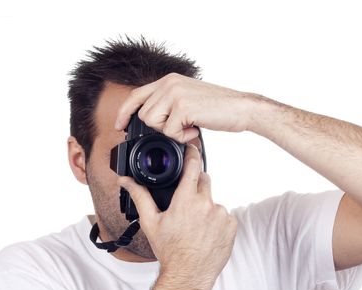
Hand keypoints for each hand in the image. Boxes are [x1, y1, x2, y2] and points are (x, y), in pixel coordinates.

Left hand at [114, 73, 256, 143]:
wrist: (242, 108)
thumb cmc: (220, 108)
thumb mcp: (190, 98)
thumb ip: (170, 103)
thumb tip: (152, 121)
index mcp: (170, 80)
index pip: (136, 95)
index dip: (124, 112)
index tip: (119, 126)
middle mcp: (169, 83)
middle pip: (144, 115)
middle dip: (160, 128)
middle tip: (183, 127)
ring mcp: (175, 94)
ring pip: (153, 123)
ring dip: (171, 132)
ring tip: (190, 127)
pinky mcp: (182, 107)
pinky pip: (169, 132)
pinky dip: (183, 137)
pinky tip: (197, 129)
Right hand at [117, 143, 237, 283]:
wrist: (189, 275)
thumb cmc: (169, 250)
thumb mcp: (151, 222)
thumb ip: (139, 197)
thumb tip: (125, 180)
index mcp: (186, 199)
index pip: (193, 165)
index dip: (192, 154)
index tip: (191, 149)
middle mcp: (206, 204)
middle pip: (204, 181)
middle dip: (195, 186)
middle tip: (186, 204)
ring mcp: (222, 214)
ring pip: (213, 200)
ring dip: (206, 207)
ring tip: (195, 226)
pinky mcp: (232, 225)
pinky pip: (225, 215)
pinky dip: (217, 221)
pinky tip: (207, 233)